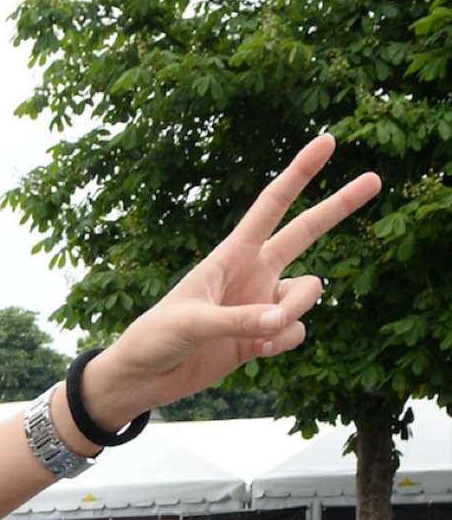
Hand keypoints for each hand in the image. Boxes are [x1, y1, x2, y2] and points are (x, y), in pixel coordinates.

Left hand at [88, 135, 380, 422]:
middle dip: (339, 206)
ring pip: (307, 294)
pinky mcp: (262, 337)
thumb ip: (239, 321)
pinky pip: (294, 332)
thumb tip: (280, 322)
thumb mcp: (192, 324)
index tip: (328, 142)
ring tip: (261, 334)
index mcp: (232, 254)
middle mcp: (254, 272)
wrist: (143, 377)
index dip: (300, 173)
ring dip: (294, 312)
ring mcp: (261, 303)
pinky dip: (282, 342)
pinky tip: (256, 351)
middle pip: (307, 232)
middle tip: (376, 179)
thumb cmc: (156, 338)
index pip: (272, 205)